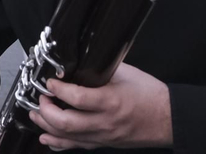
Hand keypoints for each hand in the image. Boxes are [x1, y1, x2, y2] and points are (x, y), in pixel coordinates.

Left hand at [27, 62, 171, 149]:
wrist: (169, 119)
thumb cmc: (151, 95)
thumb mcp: (126, 73)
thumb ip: (100, 69)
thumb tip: (79, 61)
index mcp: (111, 101)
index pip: (76, 98)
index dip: (58, 89)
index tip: (50, 81)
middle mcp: (106, 122)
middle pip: (66, 123)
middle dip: (46, 111)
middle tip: (40, 99)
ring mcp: (105, 136)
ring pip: (68, 137)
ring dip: (47, 126)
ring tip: (36, 115)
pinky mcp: (105, 144)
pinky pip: (78, 146)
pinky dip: (59, 142)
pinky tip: (48, 137)